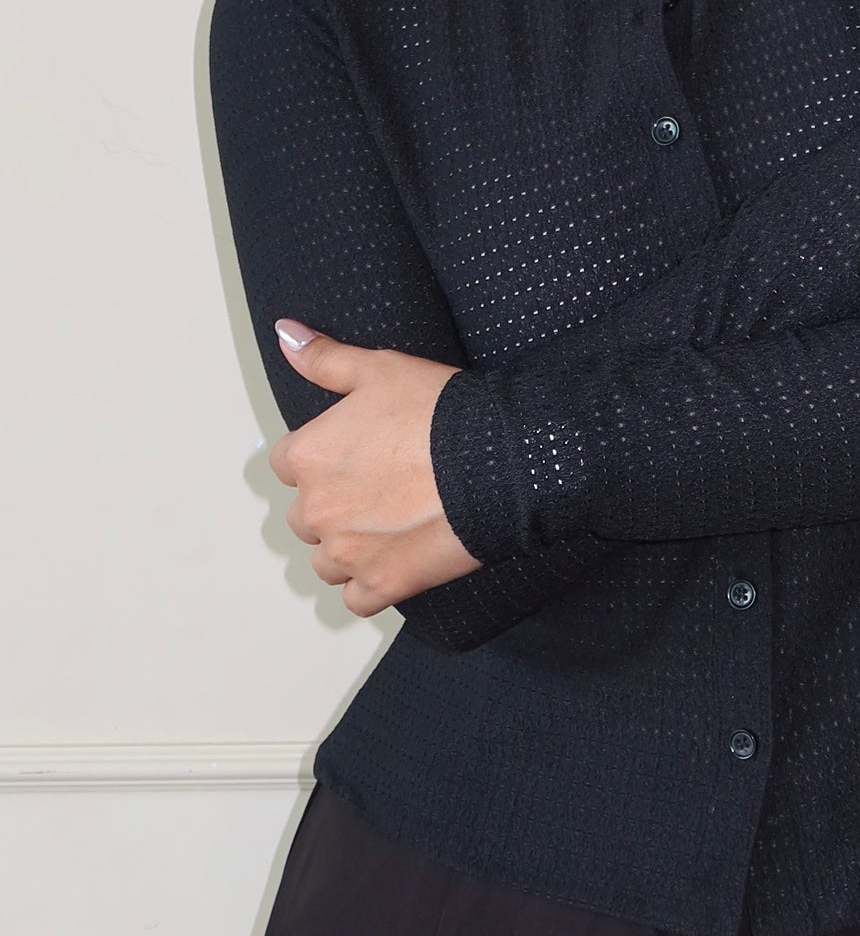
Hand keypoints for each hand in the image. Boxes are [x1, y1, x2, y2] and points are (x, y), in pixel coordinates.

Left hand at [267, 319, 480, 617]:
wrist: (497, 460)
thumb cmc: (442, 413)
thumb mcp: (380, 369)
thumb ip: (325, 359)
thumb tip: (286, 335)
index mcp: (307, 457)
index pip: (286, 465)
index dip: (322, 460)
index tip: (354, 457)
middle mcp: (316, 509)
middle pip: (305, 517)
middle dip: (334, 507)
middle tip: (380, 492)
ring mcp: (347, 553)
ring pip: (326, 562)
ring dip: (348, 550)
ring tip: (389, 530)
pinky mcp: (381, 586)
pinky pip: (355, 600)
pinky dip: (371, 587)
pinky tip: (396, 565)